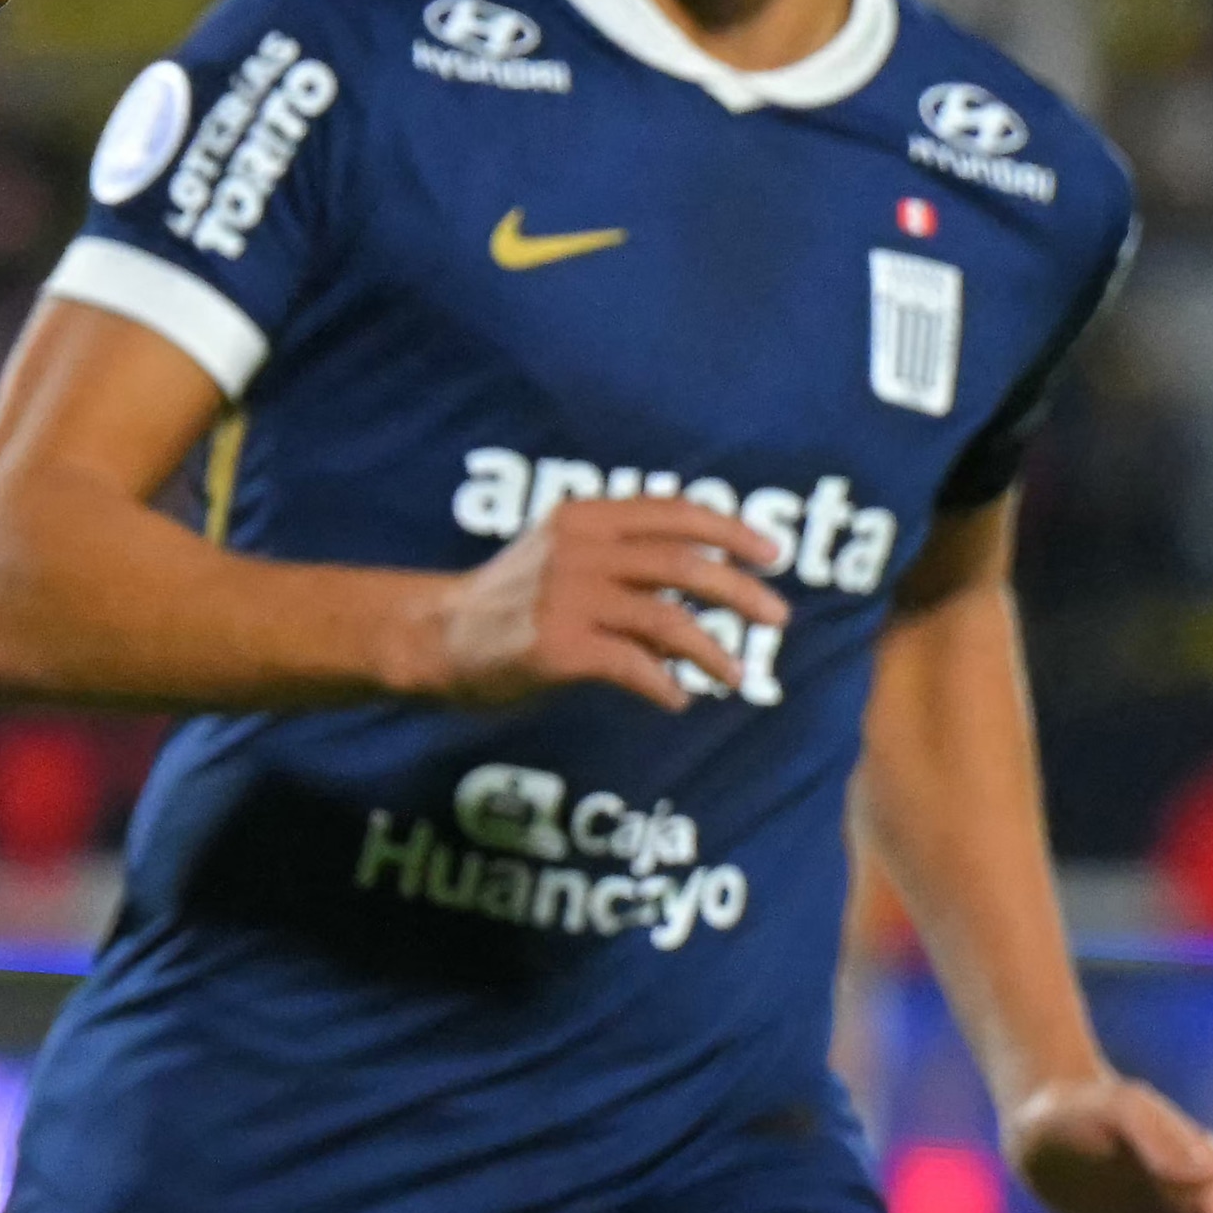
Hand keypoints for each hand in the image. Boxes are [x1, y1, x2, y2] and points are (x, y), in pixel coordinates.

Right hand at [409, 496, 785, 711]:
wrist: (434, 637)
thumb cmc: (507, 602)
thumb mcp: (563, 558)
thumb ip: (624, 563)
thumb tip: (703, 593)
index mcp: (587, 517)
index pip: (674, 512)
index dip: (730, 529)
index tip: (771, 554)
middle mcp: (582, 549)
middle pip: (684, 564)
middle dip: (740, 591)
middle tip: (778, 618)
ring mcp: (569, 597)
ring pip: (667, 619)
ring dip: (713, 650)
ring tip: (737, 676)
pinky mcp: (558, 646)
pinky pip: (633, 666)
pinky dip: (664, 685)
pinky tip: (677, 700)